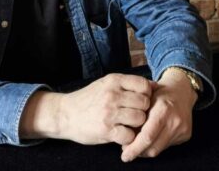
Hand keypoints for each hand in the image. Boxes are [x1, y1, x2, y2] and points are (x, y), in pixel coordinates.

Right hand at [19, 73, 152, 144]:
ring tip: (128, 125)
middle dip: (143, 110)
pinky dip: (128, 137)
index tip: (140, 101)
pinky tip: (121, 134)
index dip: (146, 95)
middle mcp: (112, 95)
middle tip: (134, 115)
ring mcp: (109, 113)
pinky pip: (129, 135)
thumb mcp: (106, 84)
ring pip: (140, 119)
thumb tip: (154, 85)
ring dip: (137, 125)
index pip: (144, 85)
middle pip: (144, 103)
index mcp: (114, 80)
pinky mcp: (106, 130)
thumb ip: (128, 84)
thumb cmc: (89, 99)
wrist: (64, 114)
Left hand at [120, 68, 197, 161]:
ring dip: (146, 150)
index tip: (124, 155)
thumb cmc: (159, 94)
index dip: (134, 149)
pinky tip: (152, 137)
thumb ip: (136, 119)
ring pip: (159, 149)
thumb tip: (125, 140)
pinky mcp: (186, 135)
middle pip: (153, 148)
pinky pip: (166, 146)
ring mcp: (182, 129)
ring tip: (138, 143)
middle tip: (127, 150)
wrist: (182, 90)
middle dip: (138, 152)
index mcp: (163, 110)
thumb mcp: (144, 100)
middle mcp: (175, 121)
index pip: (147, 136)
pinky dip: (156, 145)